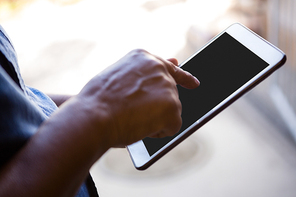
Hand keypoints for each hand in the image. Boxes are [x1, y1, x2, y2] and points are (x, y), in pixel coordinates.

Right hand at [77, 49, 199, 146]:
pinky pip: (172, 126)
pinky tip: (140, 127)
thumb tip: (176, 62)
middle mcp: (159, 67)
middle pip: (169, 94)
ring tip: (132, 118)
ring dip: (155, 118)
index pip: (169, 67)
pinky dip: (158, 132)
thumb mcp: (119, 76)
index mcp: (143, 58)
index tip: (193, 83)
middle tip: (137, 112)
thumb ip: (145, 72)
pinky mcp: (173, 107)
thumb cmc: (98, 100)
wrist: (93, 116)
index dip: (181, 77)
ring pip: (170, 111)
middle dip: (157, 106)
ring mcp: (168, 87)